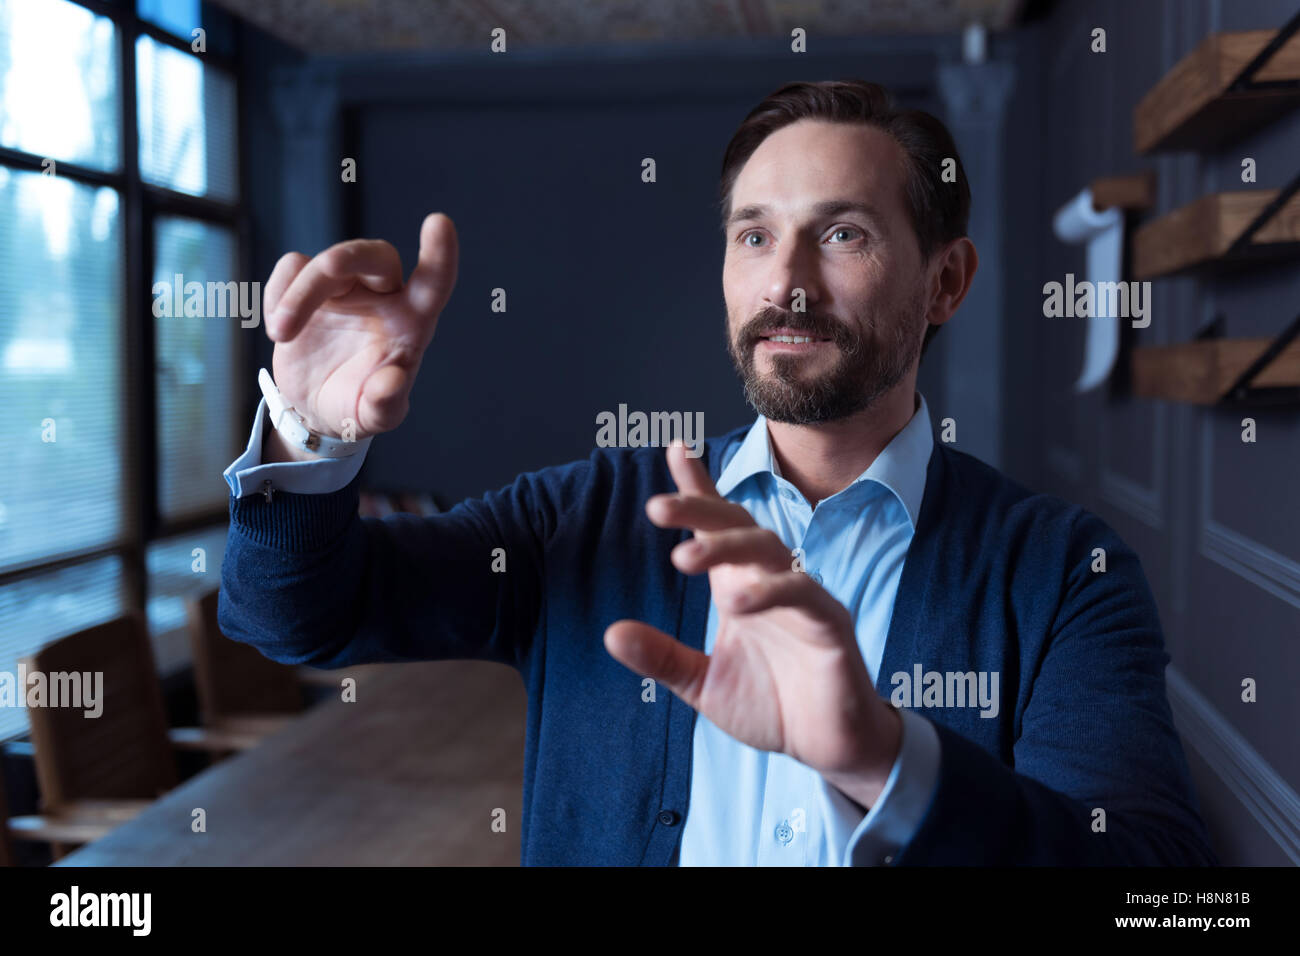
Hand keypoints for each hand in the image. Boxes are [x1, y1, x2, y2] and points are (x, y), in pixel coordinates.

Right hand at [263, 212, 458, 441]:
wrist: (316, 407)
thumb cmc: (358, 405)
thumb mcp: (374, 416)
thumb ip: (385, 403)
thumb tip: (391, 384)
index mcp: (411, 322)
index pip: (434, 282)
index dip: (440, 254)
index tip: (439, 222)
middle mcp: (383, 295)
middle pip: (374, 255)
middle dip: (346, 258)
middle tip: (325, 270)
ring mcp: (347, 286)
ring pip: (327, 262)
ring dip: (299, 293)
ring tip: (282, 335)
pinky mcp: (309, 284)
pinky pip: (293, 266)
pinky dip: (278, 291)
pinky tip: (279, 329)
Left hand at [603, 443, 902, 807]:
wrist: (828, 747)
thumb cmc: (773, 706)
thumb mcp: (704, 685)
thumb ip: (662, 659)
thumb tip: (611, 634)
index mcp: (739, 586)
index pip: (717, 527)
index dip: (698, 488)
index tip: (674, 450)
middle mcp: (769, 581)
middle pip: (739, 525)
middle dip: (700, 509)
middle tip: (656, 508)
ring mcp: (803, 599)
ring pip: (769, 549)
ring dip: (727, 547)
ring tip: (684, 556)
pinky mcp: (830, 624)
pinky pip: (804, 594)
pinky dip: (772, 591)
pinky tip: (740, 602)